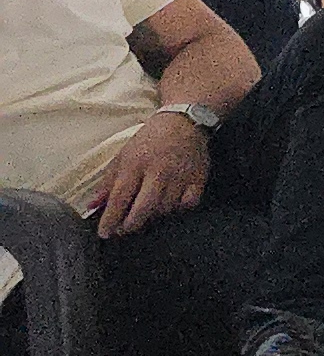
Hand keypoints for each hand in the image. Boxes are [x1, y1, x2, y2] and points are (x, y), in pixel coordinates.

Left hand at [90, 112, 211, 236]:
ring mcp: (180, 176)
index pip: (119, 198)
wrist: (184, 122)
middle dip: (131, 225)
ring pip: (165, 209)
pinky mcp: (198, 178)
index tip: (104, 233)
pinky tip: (170, 204)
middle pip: (143, 208)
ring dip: (153, 216)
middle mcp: (158, 171)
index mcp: (135, 164)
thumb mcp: (123, 156)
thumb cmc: (149, 140)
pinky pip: (187, 204)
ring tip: (145, 213)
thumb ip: (108, 182)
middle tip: (123, 230)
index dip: (110, 219)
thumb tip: (93, 205)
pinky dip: (178, 209)